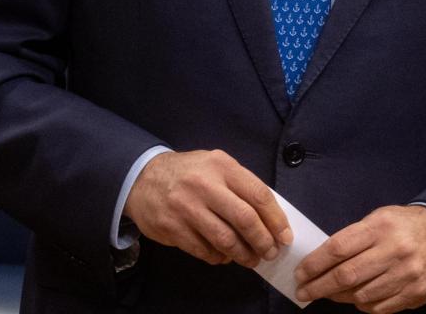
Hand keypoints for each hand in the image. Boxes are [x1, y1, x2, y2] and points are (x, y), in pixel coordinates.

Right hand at [124, 149, 291, 267]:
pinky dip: (220, 258)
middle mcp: (203, 184)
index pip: (259, 195)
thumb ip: (240, 186)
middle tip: (270, 252)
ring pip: (226, 240)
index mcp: (221, 166)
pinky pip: (205, 251)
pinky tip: (224, 255)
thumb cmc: (188, 174)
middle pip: (245, 219)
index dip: (276, 220)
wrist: (142, 178)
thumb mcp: (214, 166)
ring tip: (251, 259)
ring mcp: (185, 207)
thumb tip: (271, 220)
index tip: (284, 237)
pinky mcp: (172, 227)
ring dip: (244, 255)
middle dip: (263, 242)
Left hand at [295, 205, 425, 312]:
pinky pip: (380, 307)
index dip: (315, 264)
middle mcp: (395, 251)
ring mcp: (408, 275)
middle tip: (303, 291)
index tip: (300, 273)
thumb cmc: (404, 226)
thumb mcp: (379, 218)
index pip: (338, 248)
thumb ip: (353, 237)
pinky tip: (354, 298)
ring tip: (327, 293)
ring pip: (362, 294)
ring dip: (338, 297)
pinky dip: (362, 305)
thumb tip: (322, 260)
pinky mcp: (416, 294)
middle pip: (347, 275)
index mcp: (381, 227)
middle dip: (319, 286)